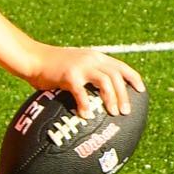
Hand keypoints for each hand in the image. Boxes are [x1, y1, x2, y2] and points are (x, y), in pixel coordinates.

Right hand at [25, 45, 144, 118]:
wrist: (32, 58)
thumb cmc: (51, 67)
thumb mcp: (74, 65)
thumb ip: (87, 76)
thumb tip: (95, 95)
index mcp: (96, 57)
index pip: (121, 66)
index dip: (133, 78)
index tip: (141, 91)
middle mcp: (92, 59)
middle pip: (116, 76)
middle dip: (124, 95)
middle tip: (125, 112)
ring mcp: (81, 66)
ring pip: (105, 81)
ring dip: (112, 98)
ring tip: (113, 113)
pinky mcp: (69, 75)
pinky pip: (82, 93)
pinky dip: (86, 105)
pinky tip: (86, 116)